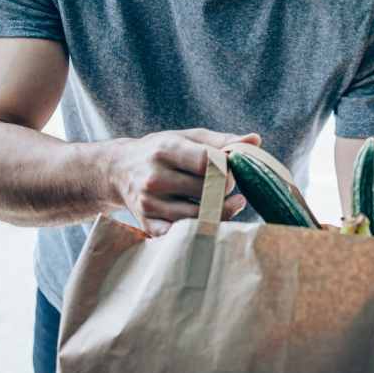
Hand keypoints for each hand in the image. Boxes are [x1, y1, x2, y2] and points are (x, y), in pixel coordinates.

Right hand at [107, 128, 258, 235]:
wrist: (118, 170)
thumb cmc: (161, 151)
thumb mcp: (187, 137)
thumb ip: (222, 140)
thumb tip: (255, 140)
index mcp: (166, 150)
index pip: (207, 162)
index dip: (228, 168)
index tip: (233, 169)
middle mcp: (155, 177)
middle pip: (207, 191)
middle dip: (226, 190)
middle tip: (230, 187)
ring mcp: (150, 204)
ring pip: (199, 216)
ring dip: (222, 211)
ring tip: (231, 203)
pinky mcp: (148, 224)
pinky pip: (182, 235)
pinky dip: (201, 230)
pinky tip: (211, 219)